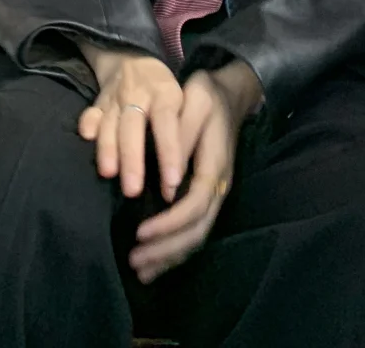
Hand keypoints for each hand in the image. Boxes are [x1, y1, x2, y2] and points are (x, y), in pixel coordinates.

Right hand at [77, 43, 183, 199]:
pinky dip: (87, 126)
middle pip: (133, 127)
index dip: (169, 151)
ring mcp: (115, 97)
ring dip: (108, 148)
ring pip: (109, 123)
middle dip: (132, 158)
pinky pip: (90, 113)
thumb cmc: (164, 91)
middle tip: (133, 190)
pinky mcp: (98, 101)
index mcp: (164, 94)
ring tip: (108, 174)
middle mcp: (138, 94)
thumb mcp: (181, 101)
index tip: (172, 181)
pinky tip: (86, 140)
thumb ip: (181, 132)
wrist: (134, 57)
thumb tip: (178, 179)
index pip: (167, 122)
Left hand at [128, 59, 262, 284]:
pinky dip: (175, 250)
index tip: (141, 232)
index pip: (195, 204)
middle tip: (134, 260)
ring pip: (198, 236)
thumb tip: (168, 179)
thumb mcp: (195, 100)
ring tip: (140, 269)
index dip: (170, 223)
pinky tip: (154, 261)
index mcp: (215, 165)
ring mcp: (216, 194)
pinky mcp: (207, 196)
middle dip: (166, 249)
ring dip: (170, 256)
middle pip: (198, 230)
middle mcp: (219, 186)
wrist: (230, 95)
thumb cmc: (208, 96)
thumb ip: (181, 135)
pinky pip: (195, 231)